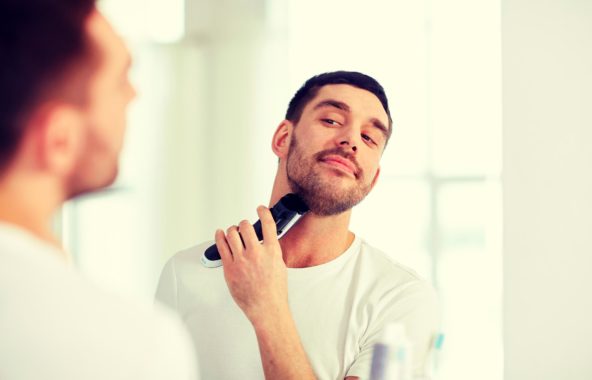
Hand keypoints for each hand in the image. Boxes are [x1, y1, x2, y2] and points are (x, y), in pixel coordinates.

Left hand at [215, 206, 288, 323]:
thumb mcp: (279, 266)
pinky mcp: (229, 268)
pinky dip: (220, 236)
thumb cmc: (274, 291)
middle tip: (244, 227)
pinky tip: (220, 234)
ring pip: (232, 234)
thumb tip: (265, 241)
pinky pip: (221, 246)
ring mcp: (241, 261)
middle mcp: (256, 253)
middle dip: (244, 224)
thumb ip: (271, 251)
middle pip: (246, 226)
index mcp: (272, 252)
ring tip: (233, 232)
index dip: (264, 212)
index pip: (268, 224)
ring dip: (233, 230)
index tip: (261, 208)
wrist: (266, 308)